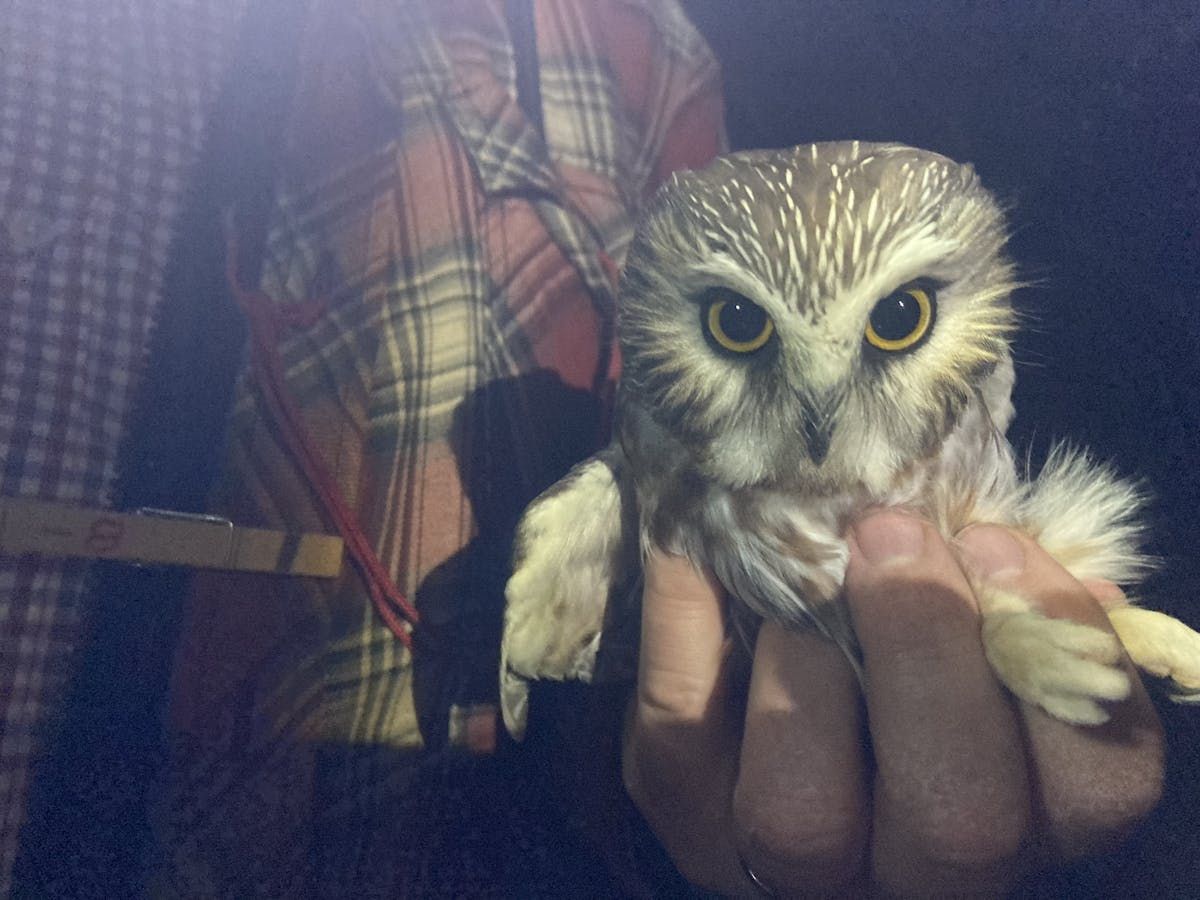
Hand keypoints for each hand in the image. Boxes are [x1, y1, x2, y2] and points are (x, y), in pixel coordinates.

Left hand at [621, 509, 1163, 896]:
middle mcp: (919, 867)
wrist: (771, 686)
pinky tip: (690, 545)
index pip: (1097, 782)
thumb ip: (993, 594)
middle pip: (956, 815)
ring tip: (799, 572)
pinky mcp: (689, 819)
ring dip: (804, 662)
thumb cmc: (900, 639)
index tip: (995, 543)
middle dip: (925, 653)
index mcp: (1025, 810)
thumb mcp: (966, 618)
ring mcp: (794, 862)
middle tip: (888, 533)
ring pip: (803, 810)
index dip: (1059, 654)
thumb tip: (1000, 546)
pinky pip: (678, 734)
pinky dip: (683, 622)